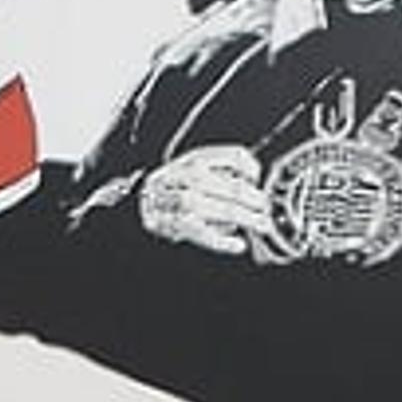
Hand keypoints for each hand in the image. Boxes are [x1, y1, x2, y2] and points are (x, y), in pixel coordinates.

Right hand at [137, 145, 273, 255]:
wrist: (136, 208)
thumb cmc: (171, 193)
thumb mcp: (193, 173)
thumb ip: (220, 175)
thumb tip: (253, 188)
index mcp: (192, 159)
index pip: (231, 156)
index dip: (250, 168)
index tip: (257, 179)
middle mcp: (181, 176)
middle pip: (228, 185)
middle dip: (251, 198)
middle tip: (265, 208)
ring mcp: (173, 201)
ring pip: (214, 206)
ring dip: (241, 217)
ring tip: (259, 225)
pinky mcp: (168, 224)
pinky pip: (199, 232)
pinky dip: (221, 241)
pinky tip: (237, 245)